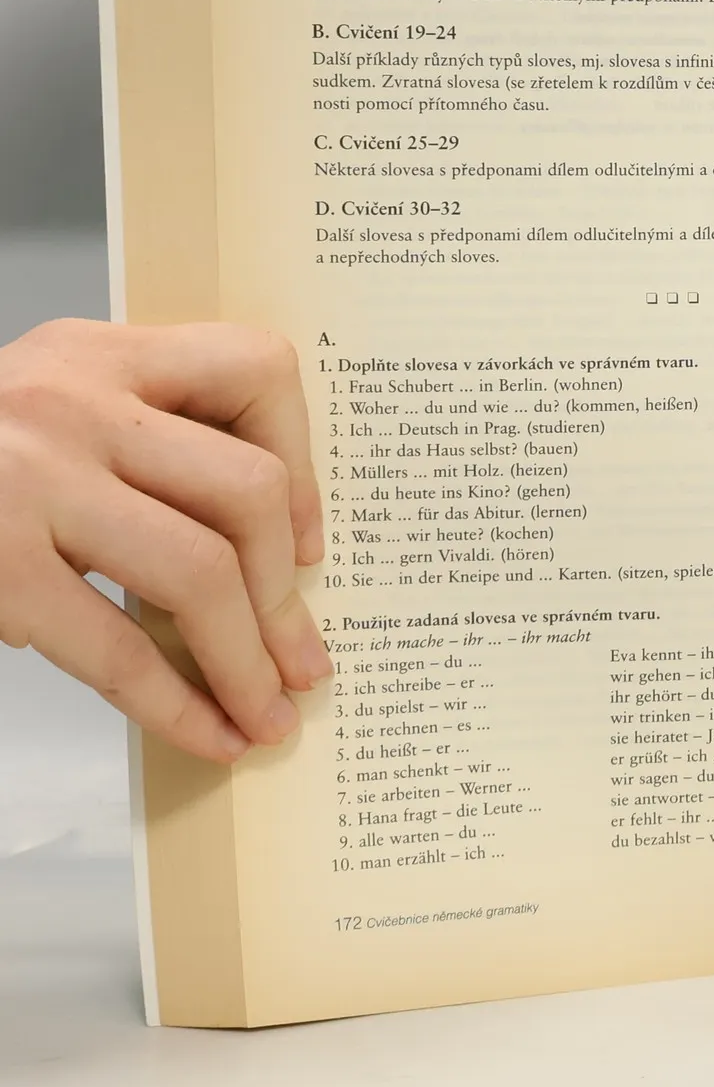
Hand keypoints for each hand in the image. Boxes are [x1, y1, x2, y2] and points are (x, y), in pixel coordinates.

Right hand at [0, 319, 329, 761]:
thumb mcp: (48, 411)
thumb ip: (142, 444)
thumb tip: (271, 556)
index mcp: (98, 352)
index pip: (256, 369)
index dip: (306, 463)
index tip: (309, 545)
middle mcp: (72, 399)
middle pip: (247, 491)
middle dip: (287, 595)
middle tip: (304, 661)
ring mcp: (31, 479)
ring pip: (203, 570)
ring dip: (249, 659)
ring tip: (269, 712)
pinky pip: (120, 646)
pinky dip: (179, 703)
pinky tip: (208, 734)